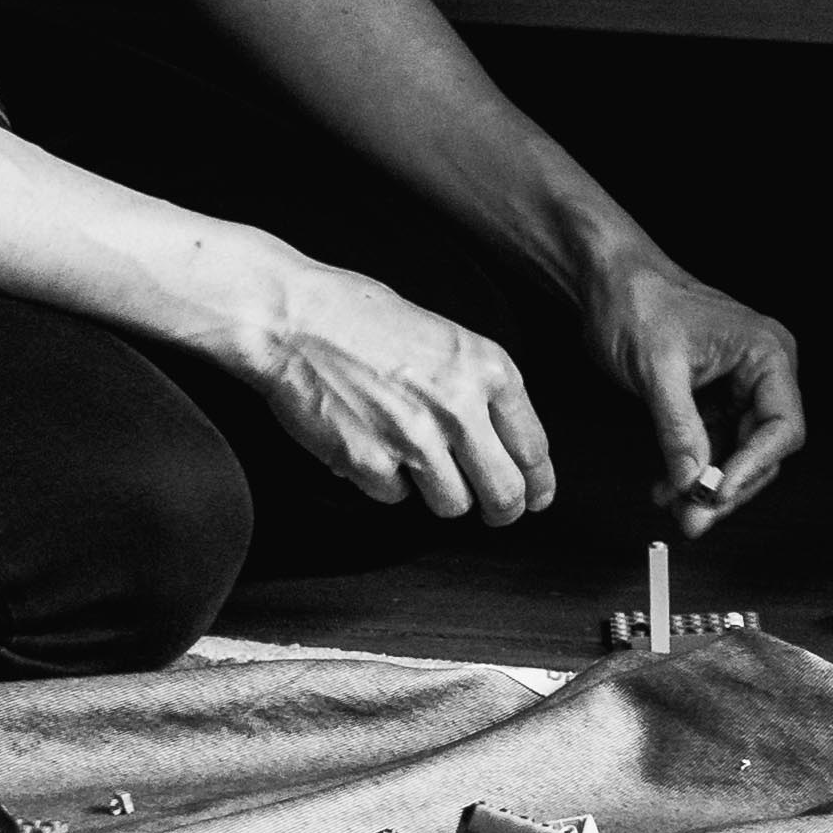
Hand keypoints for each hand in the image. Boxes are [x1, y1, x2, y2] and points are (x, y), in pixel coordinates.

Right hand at [249, 256, 552, 523]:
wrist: (295, 318)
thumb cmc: (364, 318)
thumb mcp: (447, 338)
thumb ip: (479, 388)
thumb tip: (505, 446)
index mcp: (488, 370)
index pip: (533, 447)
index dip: (537, 483)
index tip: (536, 498)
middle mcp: (461, 408)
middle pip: (504, 492)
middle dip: (502, 511)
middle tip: (495, 514)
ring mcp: (416, 440)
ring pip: (453, 505)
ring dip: (438, 494)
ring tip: (414, 461)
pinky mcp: (371, 463)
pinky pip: (395, 497)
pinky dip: (385, 481)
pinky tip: (369, 444)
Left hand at [579, 254, 807, 533]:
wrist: (606, 280)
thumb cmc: (639, 300)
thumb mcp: (658, 370)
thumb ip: (679, 430)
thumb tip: (692, 482)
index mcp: (767, 353)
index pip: (783, 426)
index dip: (754, 466)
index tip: (719, 493)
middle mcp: (762, 370)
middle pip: (764, 447)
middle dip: (730, 485)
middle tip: (697, 517)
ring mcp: (738, 384)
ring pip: (738, 451)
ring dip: (708, 483)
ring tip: (677, 509)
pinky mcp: (713, 396)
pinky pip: (714, 442)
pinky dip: (693, 468)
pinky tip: (669, 487)